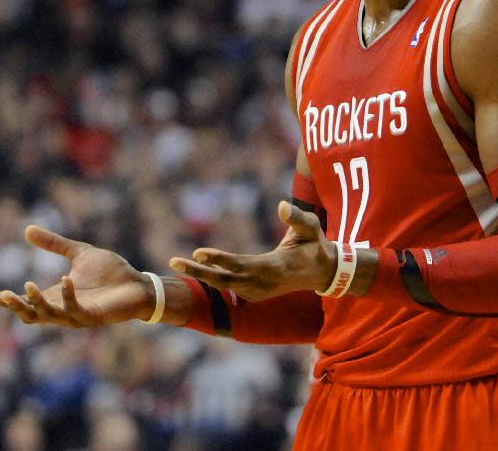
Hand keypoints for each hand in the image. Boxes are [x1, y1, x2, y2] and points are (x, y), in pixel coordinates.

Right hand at [0, 225, 153, 326]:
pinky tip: (66, 278)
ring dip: (36, 303)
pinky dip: (68, 295)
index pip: (27, 303)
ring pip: (48, 316)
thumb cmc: (110, 272)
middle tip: (1, 295)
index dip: (8, 302)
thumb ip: (55, 244)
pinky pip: (75, 310)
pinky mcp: (93, 316)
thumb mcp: (79, 253)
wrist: (137, 283)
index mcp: (57, 296)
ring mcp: (77, 315)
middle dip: (16, 306)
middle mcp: (63, 309)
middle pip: (31, 315)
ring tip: (27, 286)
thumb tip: (27, 229)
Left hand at [169, 201, 336, 301]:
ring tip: (177, 264)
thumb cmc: (317, 245)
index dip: (219, 260)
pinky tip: (195, 270)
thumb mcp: (313, 227)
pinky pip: (229, 287)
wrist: (324, 273)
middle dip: (198, 271)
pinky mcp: (256, 294)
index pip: (241, 265)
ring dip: (200, 275)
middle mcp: (263, 283)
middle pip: (224, 280)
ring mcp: (259, 291)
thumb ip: (298, 217)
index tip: (199, 252)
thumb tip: (281, 205)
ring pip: (224, 285)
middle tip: (173, 261)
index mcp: (274, 267)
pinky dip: (211, 280)